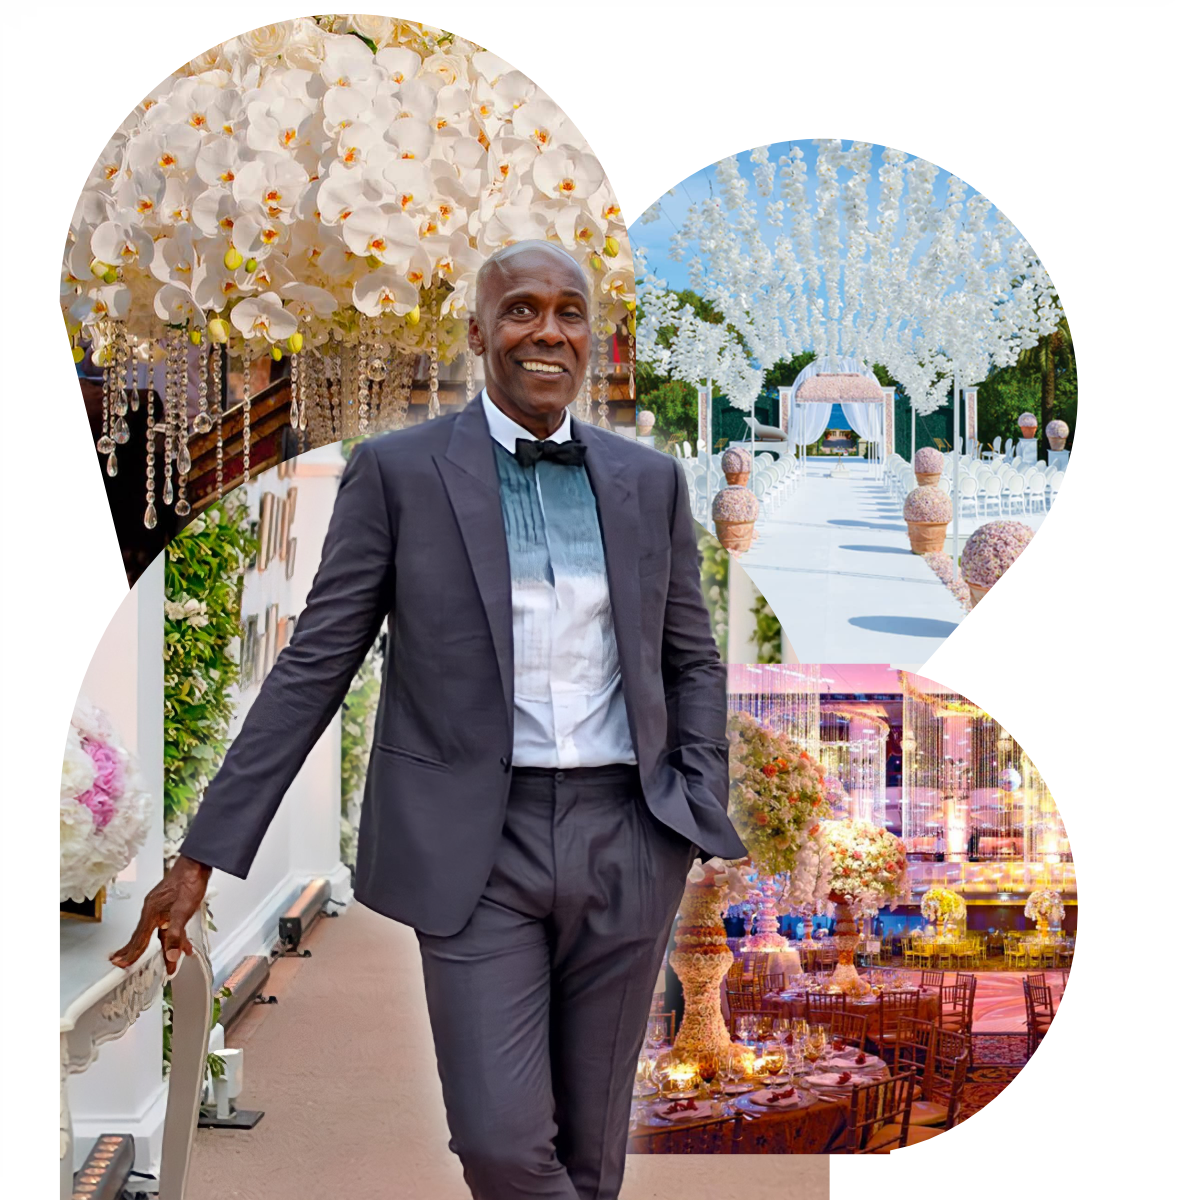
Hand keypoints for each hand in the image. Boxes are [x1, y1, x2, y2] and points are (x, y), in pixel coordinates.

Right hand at [110, 855, 211, 974]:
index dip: (131, 954)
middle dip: (138, 952)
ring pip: (160, 932)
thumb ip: (176, 934)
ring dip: (166, 947)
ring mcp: (160, 906)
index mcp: (151, 913)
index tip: (123, 964)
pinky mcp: (169, 904)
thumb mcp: (183, 912)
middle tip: (125, 963)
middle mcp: (152, 910)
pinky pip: (169, 925)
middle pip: (145, 937)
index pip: (139, 939)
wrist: (197, 864)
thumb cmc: (189, 882)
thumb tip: (171, 954)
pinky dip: (175, 935)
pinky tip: (184, 942)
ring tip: (170, 961)